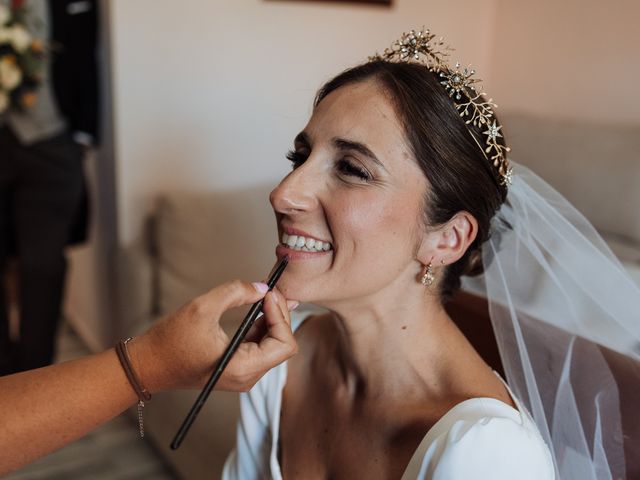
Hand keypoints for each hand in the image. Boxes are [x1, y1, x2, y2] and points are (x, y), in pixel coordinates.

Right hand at [132, 280, 298, 392]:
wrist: (147, 364)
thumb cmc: (170, 341)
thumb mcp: (202, 308)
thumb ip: (236, 293)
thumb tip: (263, 287)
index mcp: (243, 368)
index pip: (284, 344)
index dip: (281, 315)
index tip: (267, 294)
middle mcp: (248, 376)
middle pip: (282, 343)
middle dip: (279, 314)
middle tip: (267, 289)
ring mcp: (243, 374)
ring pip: (273, 344)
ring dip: (271, 318)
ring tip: (261, 295)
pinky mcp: (237, 367)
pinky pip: (259, 346)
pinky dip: (260, 325)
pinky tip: (254, 308)